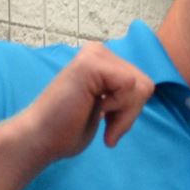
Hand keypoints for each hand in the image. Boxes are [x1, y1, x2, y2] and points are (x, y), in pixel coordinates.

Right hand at [11, 41, 156, 165]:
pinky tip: (96, 111)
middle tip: (104, 124)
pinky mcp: (91, 64)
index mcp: (102, 61)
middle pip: (145, 84)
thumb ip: (126, 94)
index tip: (107, 122)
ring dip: (124, 114)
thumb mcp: (109, 107)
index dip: (130, 111)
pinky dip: (118, 108)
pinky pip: (130, 86)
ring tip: (100, 121)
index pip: (143, 84)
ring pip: (141, 87)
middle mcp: (98, 51)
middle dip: (129, 113)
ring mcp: (94, 54)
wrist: (40, 138)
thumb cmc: (68, 129)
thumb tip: (149, 86)